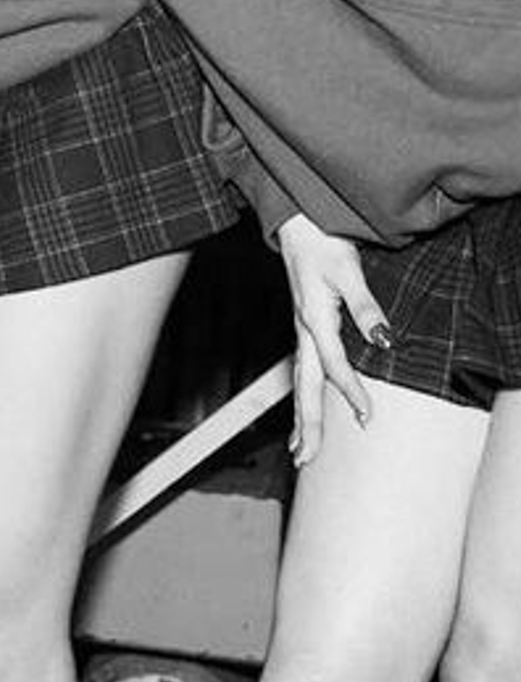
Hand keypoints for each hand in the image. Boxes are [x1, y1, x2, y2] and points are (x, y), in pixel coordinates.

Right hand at [275, 212, 390, 466]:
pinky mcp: (303, 326)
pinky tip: (305, 410)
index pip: (333, 365)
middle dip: (306, 424)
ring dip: (300, 417)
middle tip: (305, 459)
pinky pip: (302, 369)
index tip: (366, 417)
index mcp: (312, 318)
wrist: (296, 222)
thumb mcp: (347, 270)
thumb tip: (384, 339)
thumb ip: (364, 307)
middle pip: (304, 386)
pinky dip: (302, 396)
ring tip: (301, 451)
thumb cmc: (322, 242)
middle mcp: (303, 329)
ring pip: (299, 382)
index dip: (350, 392)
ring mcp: (300, 329)